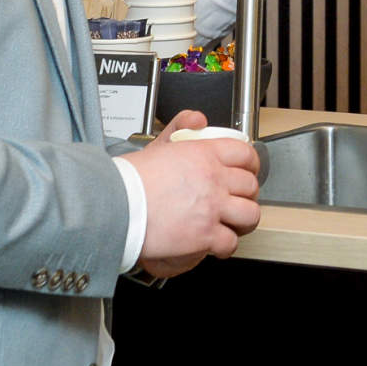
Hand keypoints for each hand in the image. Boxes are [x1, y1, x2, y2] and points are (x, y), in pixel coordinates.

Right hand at [125, 109, 261, 279]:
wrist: (115, 205)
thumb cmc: (131, 180)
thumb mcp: (158, 144)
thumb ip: (181, 127)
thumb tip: (198, 120)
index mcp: (204, 154)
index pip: (245, 155)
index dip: (251, 164)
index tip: (248, 172)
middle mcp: (213, 179)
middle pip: (250, 186)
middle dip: (247, 195)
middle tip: (237, 200)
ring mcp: (212, 207)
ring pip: (249, 214)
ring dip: (243, 221)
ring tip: (233, 223)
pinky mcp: (205, 235)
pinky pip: (230, 242)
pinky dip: (225, 245)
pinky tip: (217, 244)